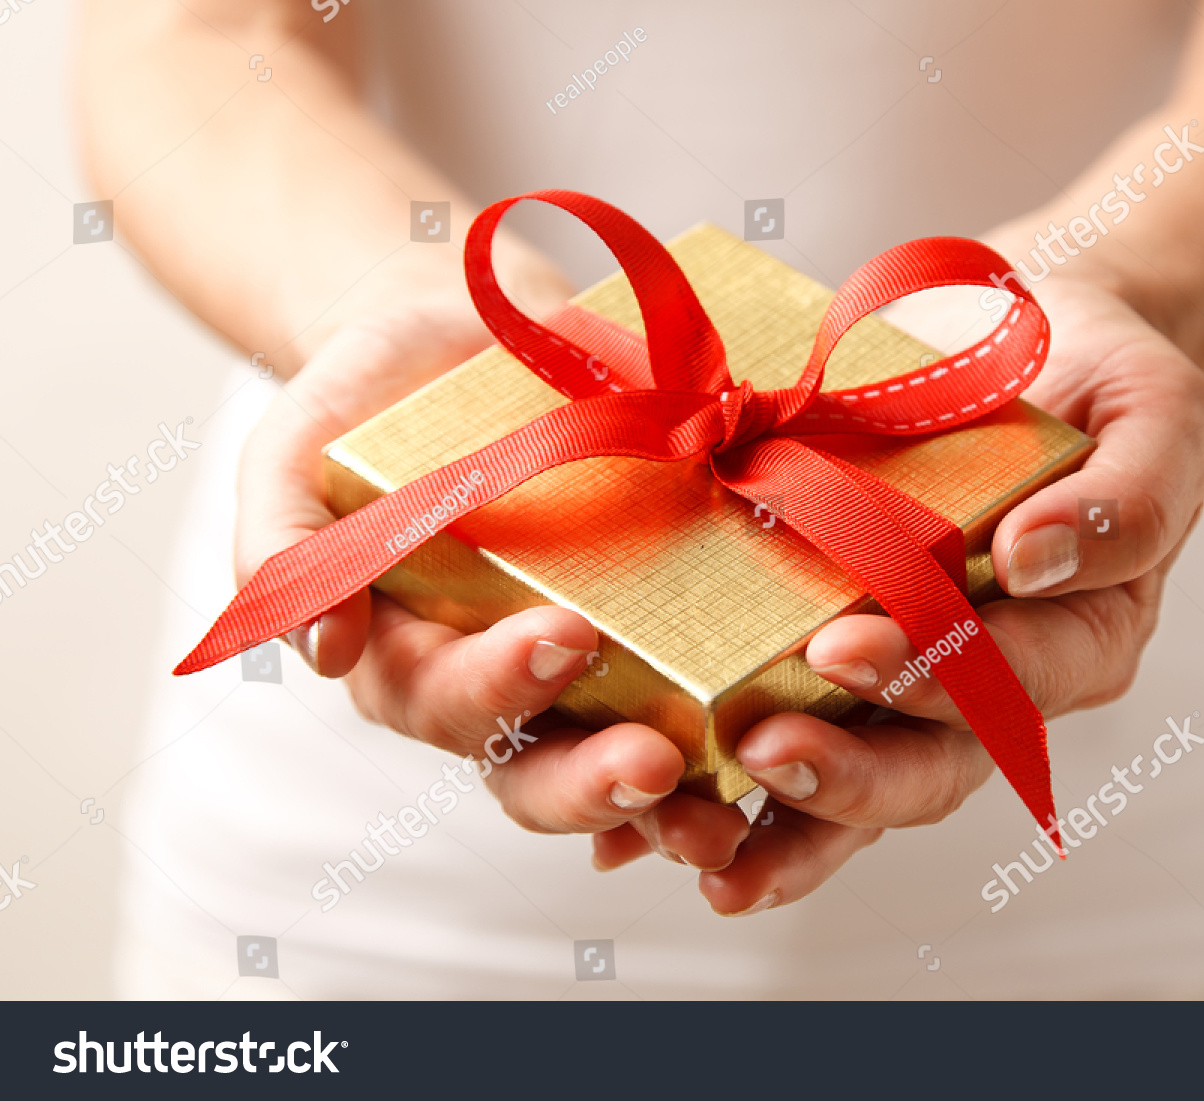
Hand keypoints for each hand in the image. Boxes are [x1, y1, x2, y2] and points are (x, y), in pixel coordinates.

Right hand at [236, 292, 749, 853]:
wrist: (461, 340)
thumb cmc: (365, 403)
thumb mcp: (292, 457)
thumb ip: (281, 547)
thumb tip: (316, 651)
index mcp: (417, 663)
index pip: (452, 705)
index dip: (502, 688)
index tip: (560, 637)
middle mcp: (511, 685)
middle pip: (546, 771)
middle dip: (600, 781)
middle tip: (658, 768)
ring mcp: (595, 664)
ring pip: (632, 756)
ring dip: (686, 794)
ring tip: (736, 802)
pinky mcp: (667, 622)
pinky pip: (708, 685)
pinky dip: (749, 715)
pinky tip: (800, 718)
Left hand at [591, 275, 1203, 913]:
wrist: (1026, 342)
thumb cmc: (1099, 380)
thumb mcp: (1156, 416)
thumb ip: (1130, 494)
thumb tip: (1037, 558)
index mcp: (1080, 636)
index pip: (1014, 679)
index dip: (935, 673)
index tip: (850, 648)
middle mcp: (998, 682)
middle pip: (931, 764)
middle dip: (846, 769)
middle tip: (764, 746)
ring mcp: (917, 683)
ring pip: (859, 780)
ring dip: (779, 815)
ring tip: (697, 833)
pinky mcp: (845, 668)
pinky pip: (801, 738)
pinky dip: (735, 799)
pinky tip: (658, 828)